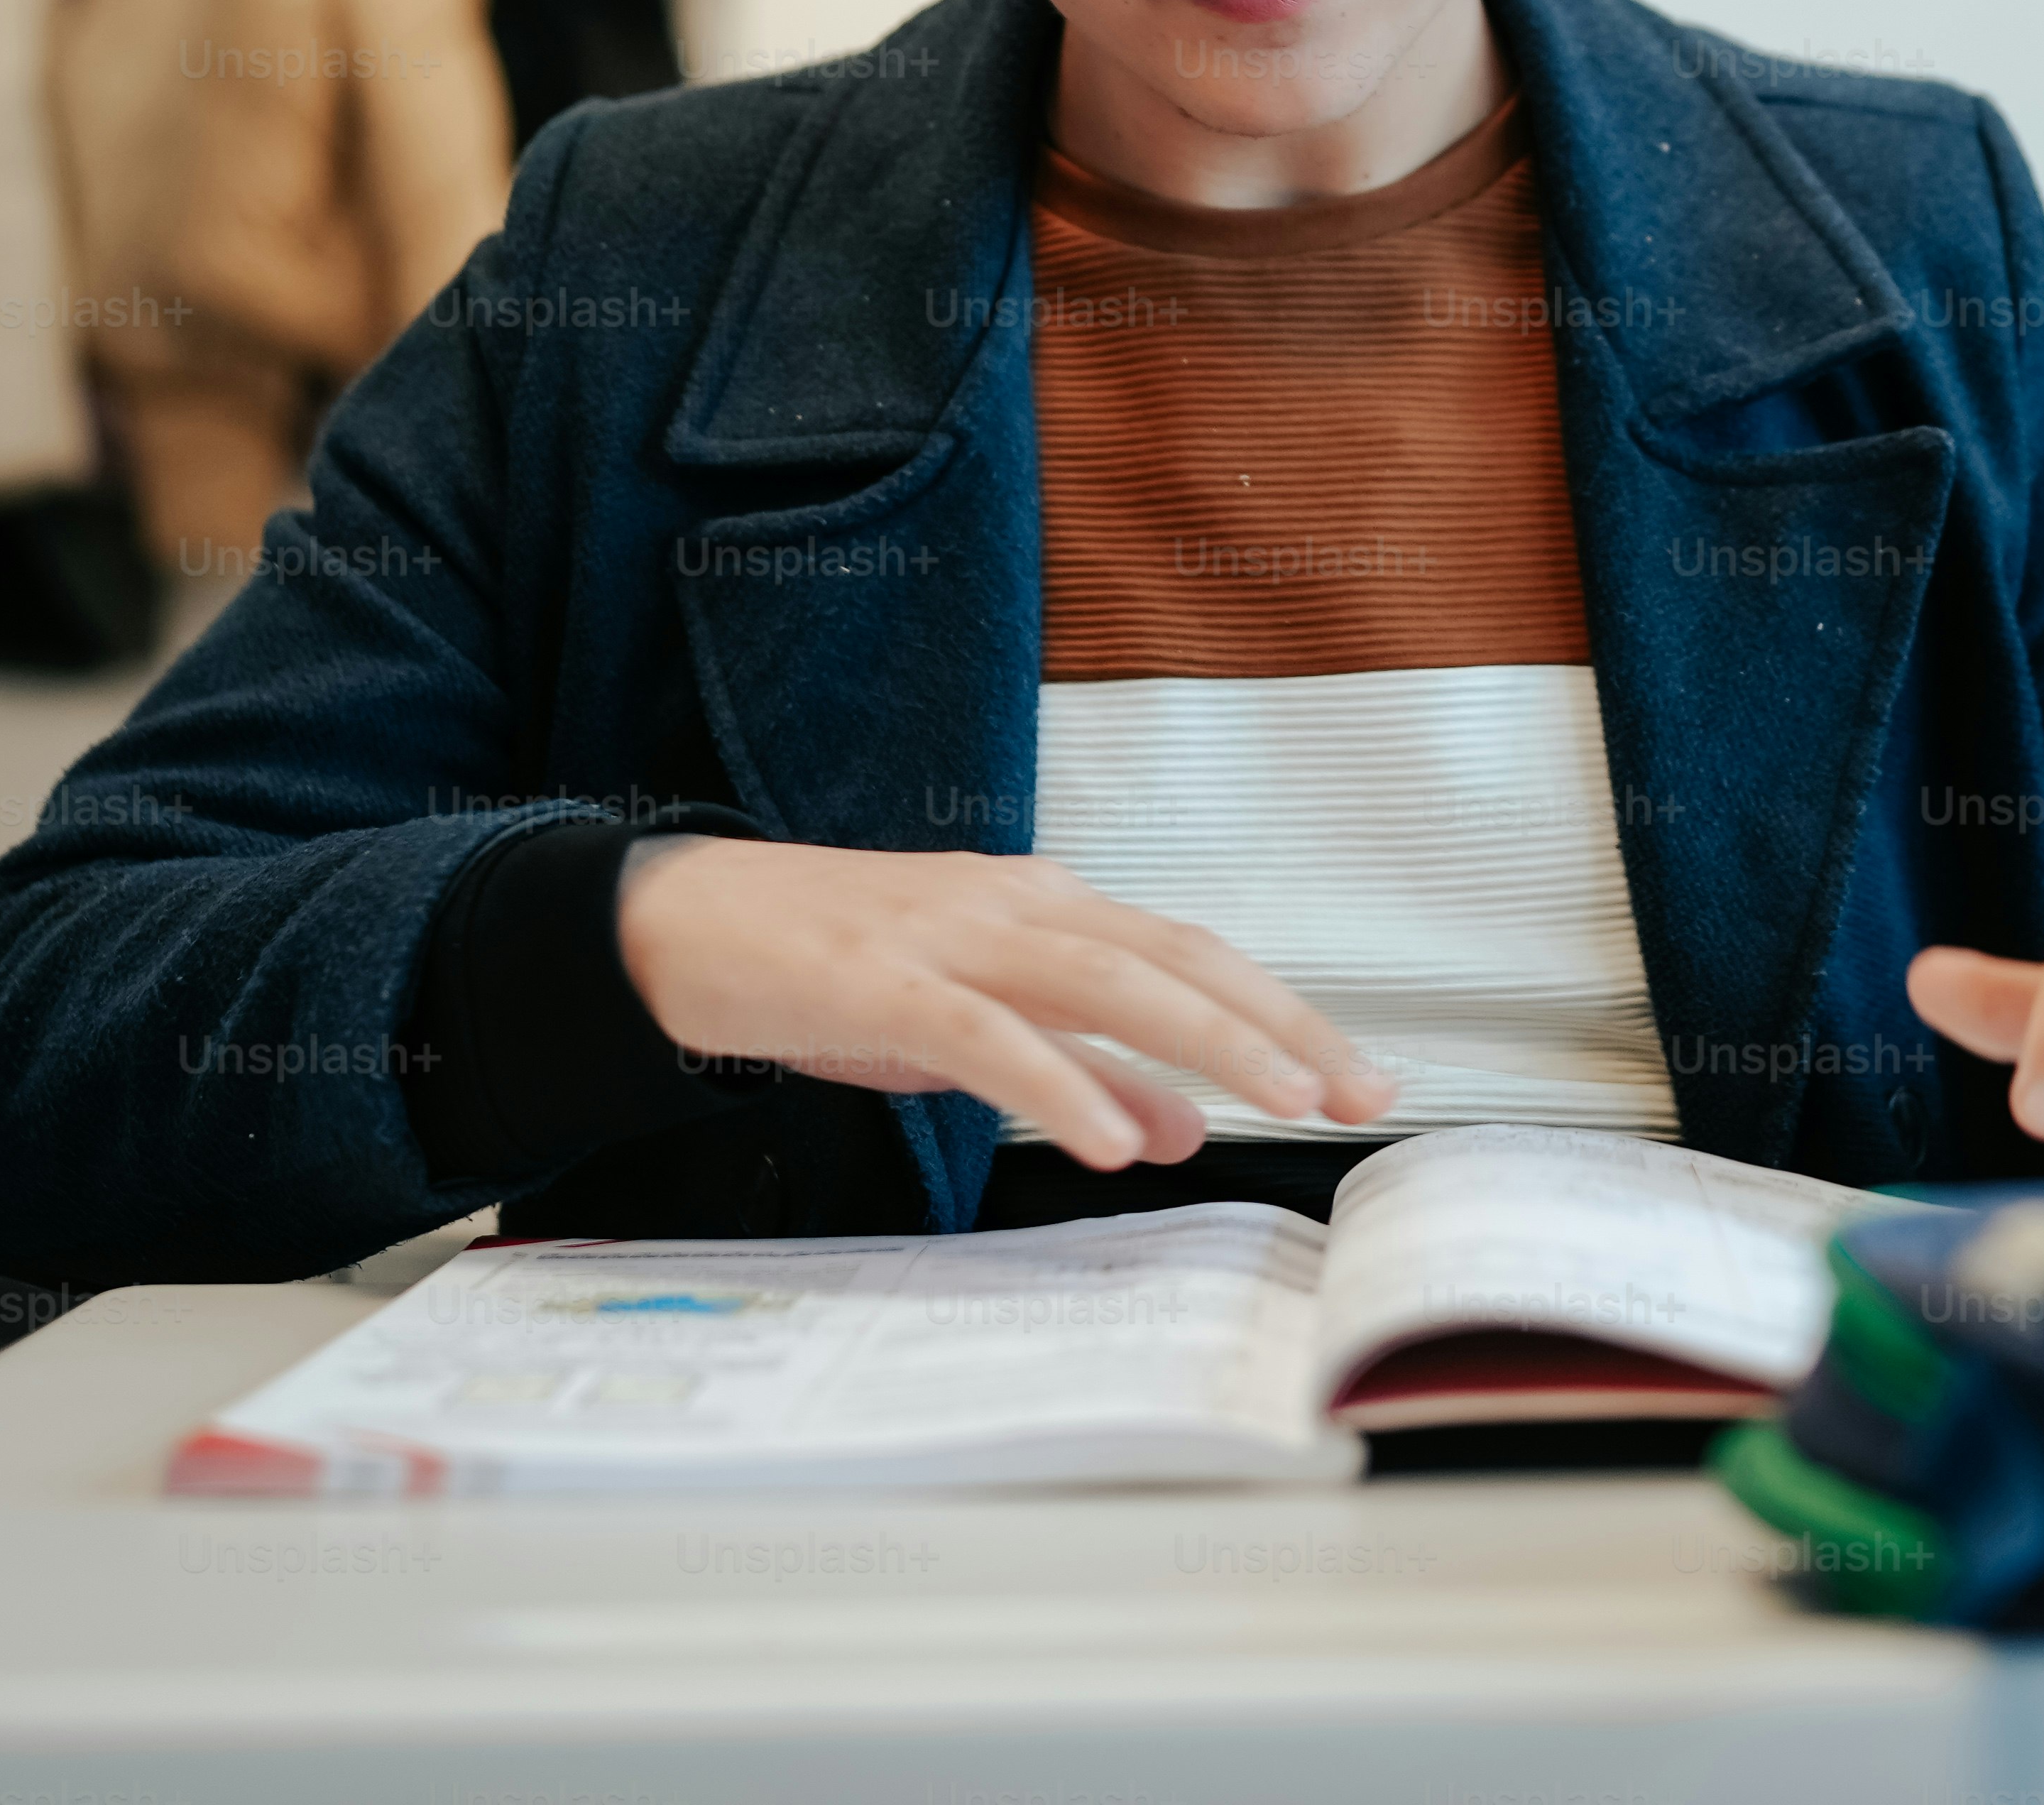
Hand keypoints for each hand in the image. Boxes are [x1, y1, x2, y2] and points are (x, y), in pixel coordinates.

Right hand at [616, 839, 1398, 1170]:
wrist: (682, 922)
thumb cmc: (831, 970)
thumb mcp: (974, 1025)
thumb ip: (1082, 1065)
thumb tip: (1181, 1122)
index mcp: (1045, 910)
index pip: (1193, 956)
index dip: (1284, 1012)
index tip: (1362, 1073)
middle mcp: (1016, 908)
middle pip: (1176, 960)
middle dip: (1279, 1026)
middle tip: (1360, 1088)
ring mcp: (950, 938)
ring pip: (1105, 980)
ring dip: (1201, 1042)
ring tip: (1278, 1100)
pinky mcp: (880, 982)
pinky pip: (987, 1035)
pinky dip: (1059, 1082)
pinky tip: (1113, 1135)